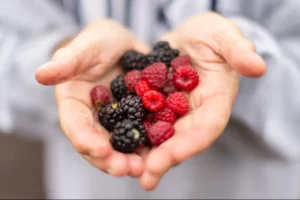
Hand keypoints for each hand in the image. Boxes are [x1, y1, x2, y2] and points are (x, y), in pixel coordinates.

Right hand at [35, 20, 149, 176]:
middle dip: (110, 160)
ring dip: (132, 160)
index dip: (85, 139)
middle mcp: (94, 119)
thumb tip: (40, 74)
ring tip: (145, 169)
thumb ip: (68, 61)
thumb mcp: (87, 46)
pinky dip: (151, 148)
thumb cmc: (100, 42)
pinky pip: (143, 136)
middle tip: (126, 170)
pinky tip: (161, 154)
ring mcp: (117, 122)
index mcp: (75, 103)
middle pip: (98, 145)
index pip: (75, 126)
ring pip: (121, 147)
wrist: (125, 45)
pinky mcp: (138, 120)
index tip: (99, 149)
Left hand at [139, 12, 265, 189]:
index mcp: (215, 101)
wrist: (188, 36)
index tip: (172, 157)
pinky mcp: (155, 105)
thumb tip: (258, 67)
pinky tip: (115, 144)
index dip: (191, 144)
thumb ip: (237, 50)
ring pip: (160, 136)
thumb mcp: (224, 36)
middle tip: (146, 177)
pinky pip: (142, 120)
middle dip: (164, 159)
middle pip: (181, 140)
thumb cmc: (211, 35)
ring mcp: (173, 112)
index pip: (207, 128)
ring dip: (145, 154)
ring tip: (127, 169)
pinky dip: (129, 132)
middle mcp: (194, 113)